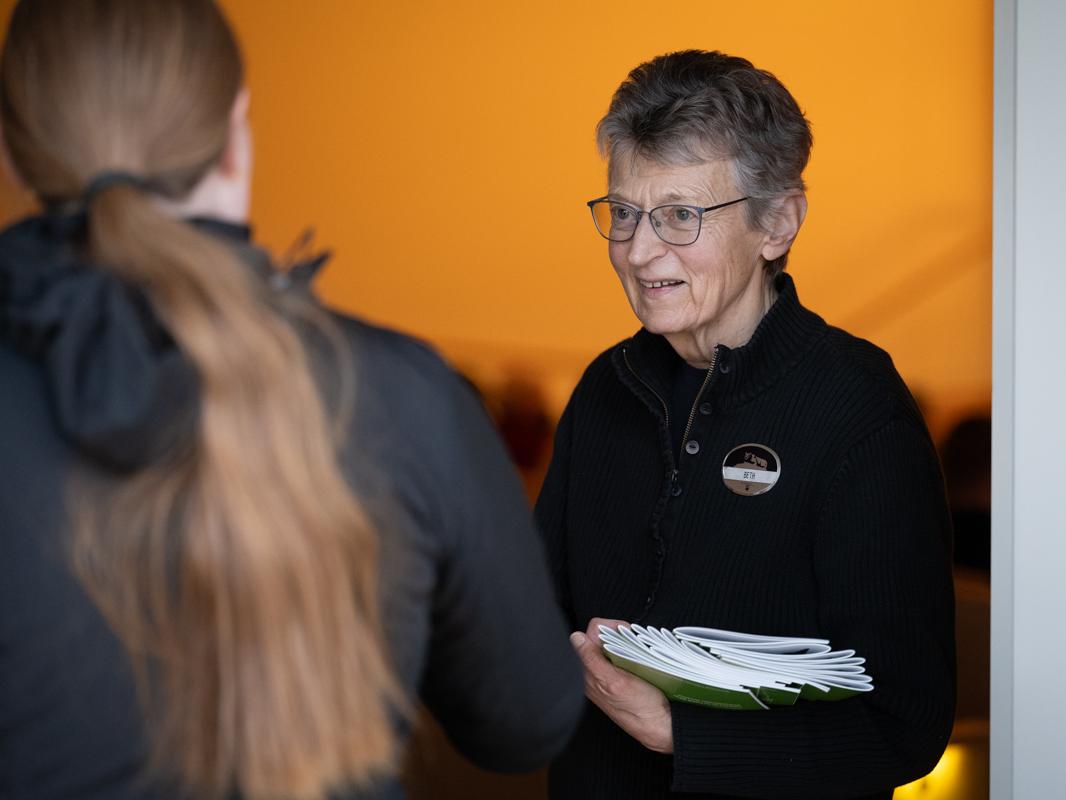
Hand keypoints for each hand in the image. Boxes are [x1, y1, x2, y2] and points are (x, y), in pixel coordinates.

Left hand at [570, 617, 673, 753]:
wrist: (660, 726)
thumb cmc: (640, 710)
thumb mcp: (616, 682)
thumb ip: (592, 660)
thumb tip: (576, 638)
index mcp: (588, 673)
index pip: (590, 634)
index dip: (608, 628)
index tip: (624, 634)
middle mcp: (594, 673)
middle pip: (600, 637)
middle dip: (617, 635)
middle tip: (634, 645)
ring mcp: (607, 675)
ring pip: (612, 645)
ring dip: (626, 644)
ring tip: (638, 653)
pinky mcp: (620, 678)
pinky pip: (621, 655)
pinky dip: (631, 652)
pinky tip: (640, 661)